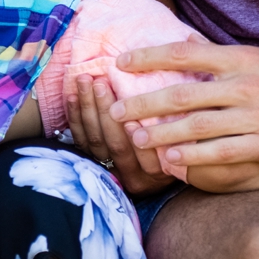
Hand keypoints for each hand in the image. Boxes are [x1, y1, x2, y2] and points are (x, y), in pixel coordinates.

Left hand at [64, 74, 176, 195]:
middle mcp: (134, 177)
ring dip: (88, 108)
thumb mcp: (185, 142)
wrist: (149, 171)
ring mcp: (110, 171)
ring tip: (85, 81)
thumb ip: (178, 126)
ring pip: (95, 141)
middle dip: (106, 112)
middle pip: (117, 146)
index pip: (148, 159)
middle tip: (101, 83)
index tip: (132, 116)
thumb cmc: (175, 143)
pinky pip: (80, 141)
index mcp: (159, 174)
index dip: (137, 138)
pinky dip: (75, 117)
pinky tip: (73, 96)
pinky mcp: (91, 163)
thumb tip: (175, 95)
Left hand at [109, 42, 258, 172]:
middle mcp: (244, 85)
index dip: (149, 57)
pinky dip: (193, 157)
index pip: (184, 53)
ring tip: (135, 139)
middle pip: (182, 93)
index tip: (120, 62)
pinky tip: (172, 161)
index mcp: (242, 57)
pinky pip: (220, 153)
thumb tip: (186, 48)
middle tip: (113, 110)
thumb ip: (225, 58)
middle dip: (143, 103)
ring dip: (161, 134)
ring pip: (196, 126)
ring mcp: (255, 116)